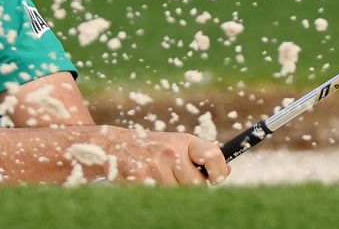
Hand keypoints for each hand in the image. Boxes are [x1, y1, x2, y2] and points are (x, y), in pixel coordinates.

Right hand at [91, 126, 229, 185]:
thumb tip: (225, 171)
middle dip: (189, 187)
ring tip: (158, 179)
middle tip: (177, 180)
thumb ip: (199, 156)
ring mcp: (155, 165)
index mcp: (183, 141)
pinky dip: (155, 194)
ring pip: (177, 193)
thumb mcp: (175, 145)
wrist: (113, 145)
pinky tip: (147, 183)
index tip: (216, 179)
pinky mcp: (141, 179)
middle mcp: (171, 151)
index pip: (213, 155)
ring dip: (170, 192)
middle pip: (196, 184)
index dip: (219, 172)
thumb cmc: (151, 148)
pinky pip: (159, 196)